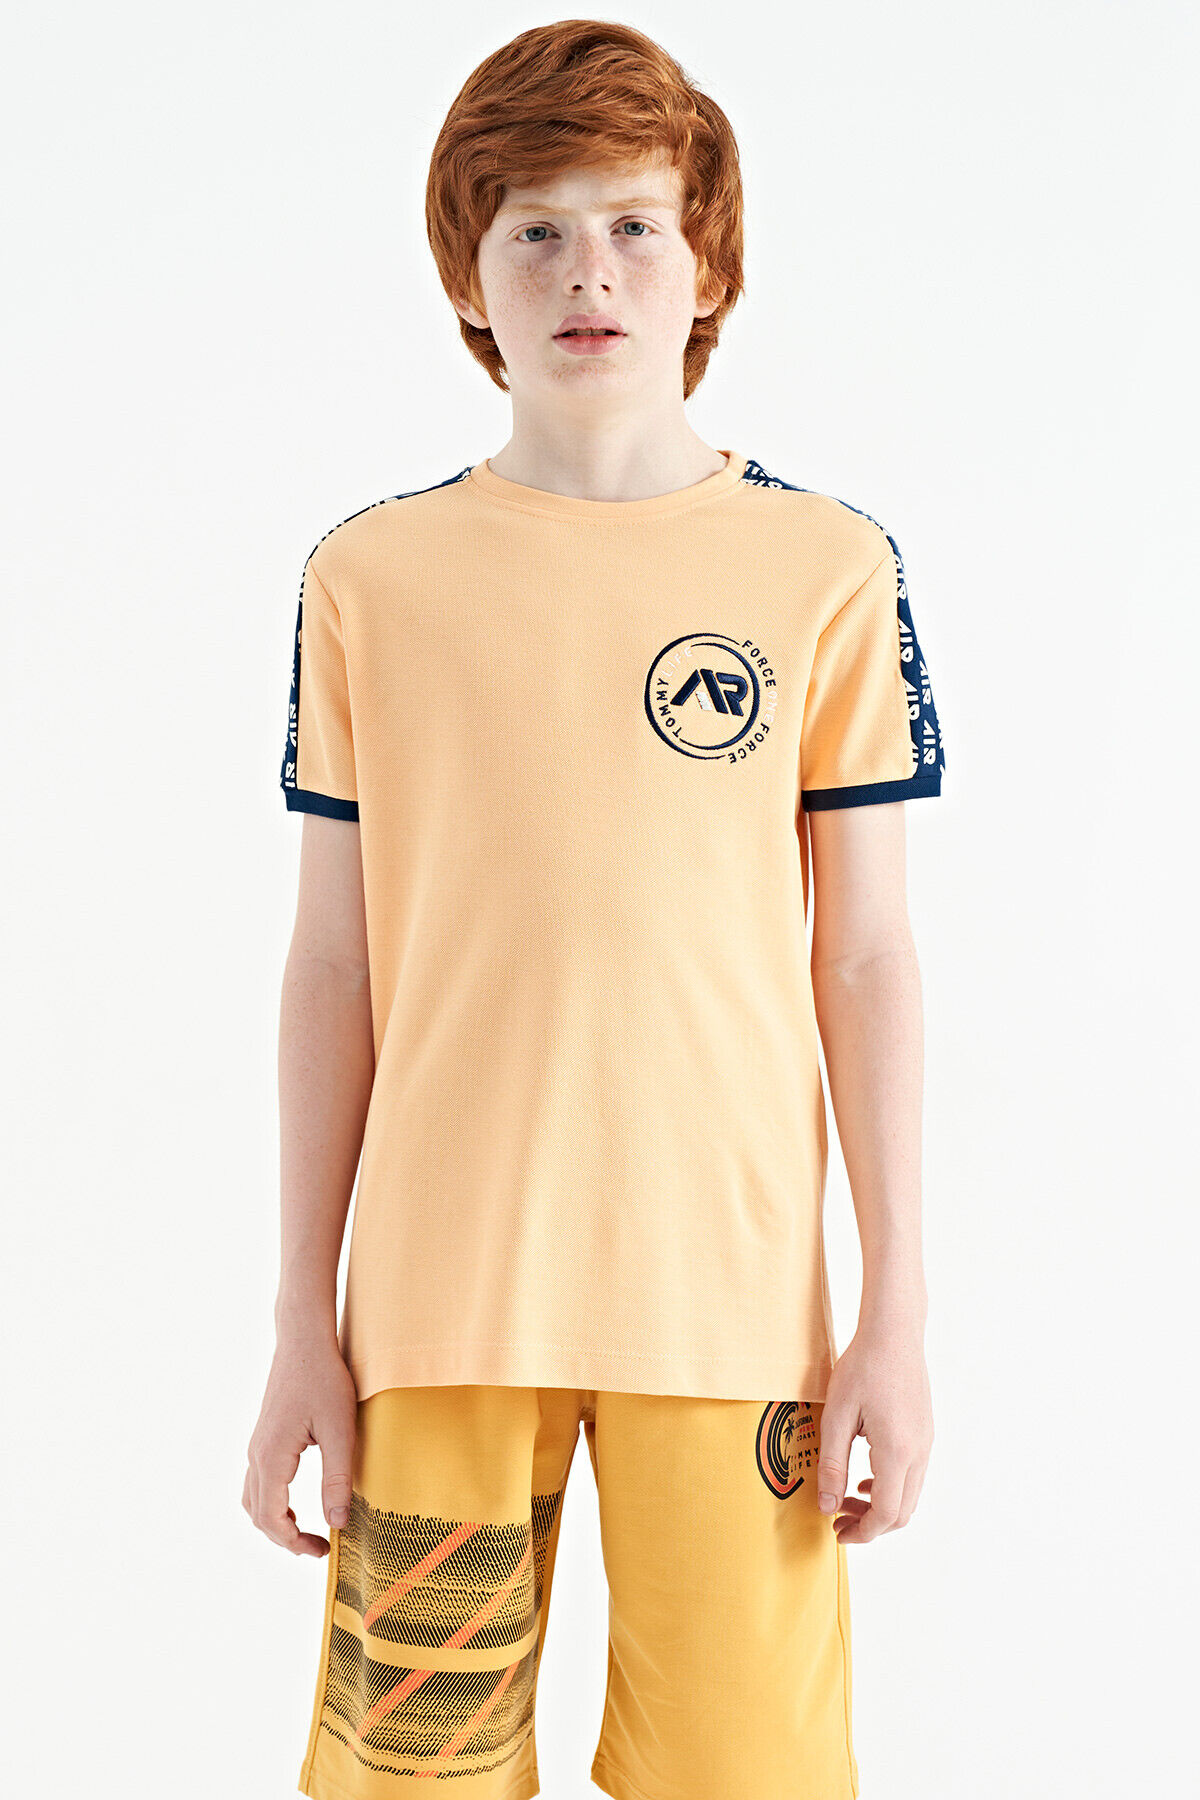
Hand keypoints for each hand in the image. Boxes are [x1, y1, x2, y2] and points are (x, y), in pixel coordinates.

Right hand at [242, 1330, 357, 1555]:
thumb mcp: (340, 1430)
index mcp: (272, 1457)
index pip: (270, 1518)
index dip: (293, 1542)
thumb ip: (338, 1478)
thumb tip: (337, 1522)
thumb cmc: (324, 1380)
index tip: (322, 1550)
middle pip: (257, 1513)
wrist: (303, 1339)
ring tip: (303, 1531)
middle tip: (317, 1547)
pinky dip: (271, 1502)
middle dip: (284, 1537)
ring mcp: (257, 1444)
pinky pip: (258, 1481)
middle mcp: (257, 1453)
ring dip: (274, 1521)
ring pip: (253, 1498)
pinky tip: (294, 1501)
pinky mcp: (264, 1435)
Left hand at [814, 1322, 932, 1543]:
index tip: (837, 1532)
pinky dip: (890, 1487)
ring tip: (846, 1496)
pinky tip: (864, 1475)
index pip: (885, 1513)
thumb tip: (826, 1506)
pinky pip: (913, 1475)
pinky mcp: (925, 1432)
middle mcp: (919, 1452)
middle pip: (901, 1512)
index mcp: (897, 1451)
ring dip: (880, 1506)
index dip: (862, 1532)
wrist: (894, 1332)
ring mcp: (926, 1442)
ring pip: (909, 1495)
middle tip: (837, 1518)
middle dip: (870, 1524)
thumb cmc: (862, 1366)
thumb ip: (831, 1464)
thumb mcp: (836, 1415)